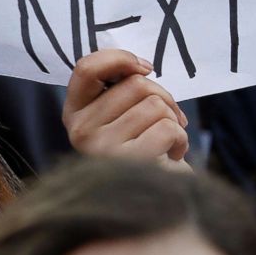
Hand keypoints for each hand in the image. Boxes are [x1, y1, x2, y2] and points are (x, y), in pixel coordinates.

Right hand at [63, 49, 190, 173]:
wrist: (157, 195)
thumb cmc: (145, 146)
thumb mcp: (124, 112)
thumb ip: (122, 85)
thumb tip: (141, 66)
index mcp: (74, 113)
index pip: (86, 68)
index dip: (121, 59)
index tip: (145, 68)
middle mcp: (80, 132)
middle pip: (134, 84)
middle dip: (163, 97)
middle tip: (168, 118)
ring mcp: (101, 149)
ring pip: (155, 105)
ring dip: (173, 120)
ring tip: (167, 140)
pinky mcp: (128, 164)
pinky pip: (167, 129)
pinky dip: (181, 138)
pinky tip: (172, 154)